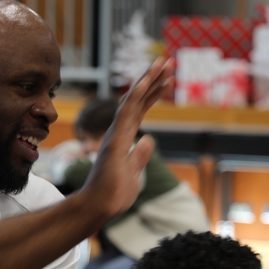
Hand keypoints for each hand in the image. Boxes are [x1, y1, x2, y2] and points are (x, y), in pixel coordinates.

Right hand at [80, 58, 173, 217]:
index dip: (154, 92)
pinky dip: (135, 96)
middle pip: (138, 99)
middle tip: (169, 61)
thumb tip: (149, 140)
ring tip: (163, 63)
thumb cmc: (114, 193)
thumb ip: (140, 155)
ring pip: (132, 100)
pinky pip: (125, 114)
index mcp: (124, 137)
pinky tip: (145, 81)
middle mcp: (119, 131)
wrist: (99, 207)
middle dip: (153, 79)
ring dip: (148, 80)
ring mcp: (116, 134)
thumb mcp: (135, 172)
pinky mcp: (114, 142)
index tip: (168, 78)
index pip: (141, 109)